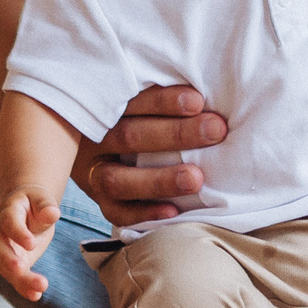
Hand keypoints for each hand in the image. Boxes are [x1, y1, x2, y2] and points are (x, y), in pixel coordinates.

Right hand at [0, 187, 62, 301]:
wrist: (24, 208)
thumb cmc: (33, 203)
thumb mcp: (41, 199)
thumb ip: (46, 206)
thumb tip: (53, 213)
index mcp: (7, 213)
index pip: (9, 223)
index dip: (18, 233)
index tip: (32, 244)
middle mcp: (0, 234)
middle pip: (1, 249)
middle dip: (10, 261)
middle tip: (21, 269)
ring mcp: (3, 251)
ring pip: (5, 268)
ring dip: (20, 280)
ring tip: (38, 289)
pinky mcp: (11, 264)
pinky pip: (14, 277)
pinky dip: (24, 288)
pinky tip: (36, 295)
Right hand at [73, 84, 225, 228]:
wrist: (102, 153)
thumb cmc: (140, 118)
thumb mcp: (141, 102)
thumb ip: (162, 98)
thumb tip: (205, 94)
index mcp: (103, 107)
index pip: (131, 101)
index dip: (163, 101)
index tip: (198, 101)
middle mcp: (94, 140)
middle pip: (129, 136)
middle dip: (175, 134)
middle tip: (216, 130)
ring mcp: (92, 174)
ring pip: (118, 179)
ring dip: (159, 179)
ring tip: (196, 178)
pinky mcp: (101, 202)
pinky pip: (117, 213)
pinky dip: (145, 213)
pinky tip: (174, 211)